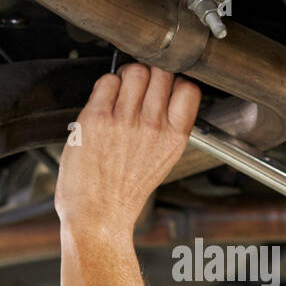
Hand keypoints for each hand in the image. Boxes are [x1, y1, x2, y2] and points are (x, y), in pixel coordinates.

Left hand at [54, 63, 200, 237]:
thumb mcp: (164, 161)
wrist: (98, 215)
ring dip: (127, 76)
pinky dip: (105, 85)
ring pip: (134, 71)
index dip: (176, 81)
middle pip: (161, 71)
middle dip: (151, 73)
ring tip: (121, 94)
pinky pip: (106, 80)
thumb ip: (169, 127)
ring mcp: (124, 120)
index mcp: (174, 138)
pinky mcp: (97, 118)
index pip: (189, 88)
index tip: (166, 87)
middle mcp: (152, 126)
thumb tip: (165, 94)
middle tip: (139, 89)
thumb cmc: (126, 193)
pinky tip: (104, 103)